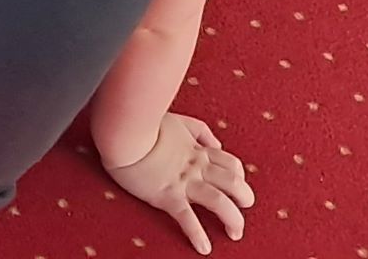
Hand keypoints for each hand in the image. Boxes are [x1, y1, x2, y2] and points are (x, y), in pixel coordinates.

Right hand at [106, 115, 253, 253]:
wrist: (122, 132)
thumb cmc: (143, 123)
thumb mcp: (177, 120)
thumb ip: (198, 130)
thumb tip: (216, 144)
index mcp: (198, 150)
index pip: (231, 164)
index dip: (240, 176)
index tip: (238, 185)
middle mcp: (196, 168)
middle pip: (233, 184)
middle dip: (245, 198)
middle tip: (245, 208)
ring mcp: (184, 182)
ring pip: (219, 202)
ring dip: (233, 220)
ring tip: (235, 233)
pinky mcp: (167, 195)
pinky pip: (187, 219)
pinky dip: (197, 235)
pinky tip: (204, 248)